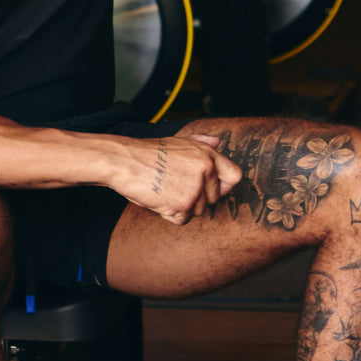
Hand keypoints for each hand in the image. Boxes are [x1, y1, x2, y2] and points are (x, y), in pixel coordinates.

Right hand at [115, 133, 241, 225]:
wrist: (125, 162)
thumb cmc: (148, 152)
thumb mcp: (179, 141)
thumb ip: (202, 142)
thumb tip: (217, 142)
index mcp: (208, 155)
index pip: (234, 176)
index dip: (223, 185)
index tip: (211, 187)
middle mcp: (206, 171)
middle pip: (214, 198)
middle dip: (197, 198)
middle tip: (175, 187)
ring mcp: (195, 189)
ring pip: (198, 211)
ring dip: (183, 207)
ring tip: (165, 191)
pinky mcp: (182, 206)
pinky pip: (183, 219)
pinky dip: (171, 214)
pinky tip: (159, 199)